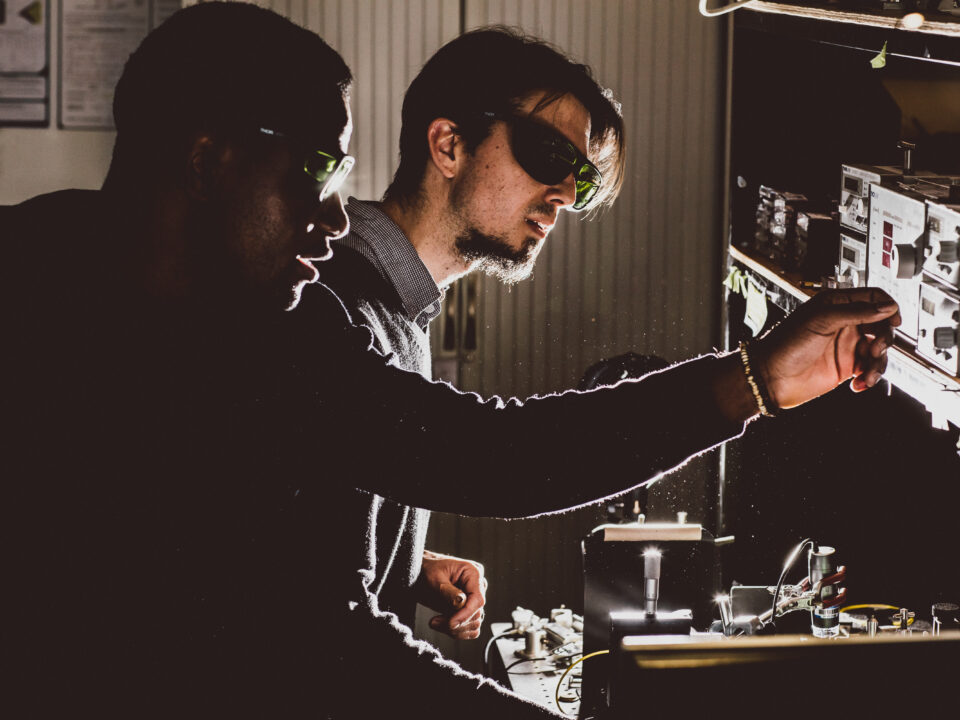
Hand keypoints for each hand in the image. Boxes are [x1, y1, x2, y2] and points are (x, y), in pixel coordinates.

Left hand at [415, 550, 486, 639]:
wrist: (420, 573)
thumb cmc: (427, 570)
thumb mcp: (434, 578)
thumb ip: (448, 591)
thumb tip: (461, 602)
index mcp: (473, 573)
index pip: (477, 600)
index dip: (465, 615)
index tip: (450, 624)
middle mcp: (477, 587)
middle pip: (476, 614)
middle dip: (455, 623)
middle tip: (434, 622)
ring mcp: (473, 599)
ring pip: (474, 624)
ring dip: (454, 629)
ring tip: (435, 623)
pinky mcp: (468, 610)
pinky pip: (469, 628)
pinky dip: (456, 632)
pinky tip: (441, 625)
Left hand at [753, 287, 900, 408]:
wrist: (771, 377)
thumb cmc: (786, 345)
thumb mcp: (822, 320)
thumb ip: (856, 312)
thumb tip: (886, 307)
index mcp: (836, 305)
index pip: (872, 298)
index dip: (887, 307)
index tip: (894, 320)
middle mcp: (844, 324)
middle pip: (881, 325)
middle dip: (885, 338)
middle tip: (875, 350)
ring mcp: (846, 346)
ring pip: (879, 350)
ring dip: (879, 364)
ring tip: (866, 375)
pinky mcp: (846, 367)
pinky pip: (870, 369)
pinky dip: (870, 377)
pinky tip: (859, 384)